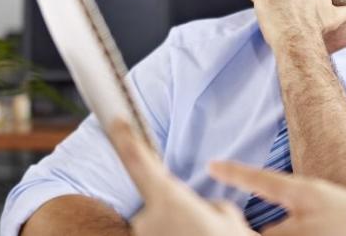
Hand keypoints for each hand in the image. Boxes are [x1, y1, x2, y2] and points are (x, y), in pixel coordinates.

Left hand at [105, 120, 253, 235]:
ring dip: (180, 230)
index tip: (117, 121)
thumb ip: (207, 206)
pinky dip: (178, 234)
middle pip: (160, 203)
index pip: (139, 163)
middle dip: (181, 210)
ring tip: (203, 235)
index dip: (126, 139)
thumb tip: (200, 210)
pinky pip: (162, 234)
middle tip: (207, 226)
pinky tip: (195, 235)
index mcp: (169, 200)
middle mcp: (148, 220)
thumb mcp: (228, 217)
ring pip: (161, 226)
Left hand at [209, 162, 345, 235]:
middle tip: (277, 227)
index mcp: (311, 193)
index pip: (264, 180)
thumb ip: (306, 204)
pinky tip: (326, 234)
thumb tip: (286, 212)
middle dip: (266, 232)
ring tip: (321, 228)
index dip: (236, 172)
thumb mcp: (335, 199)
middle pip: (265, 232)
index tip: (213, 165)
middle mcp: (305, 219)